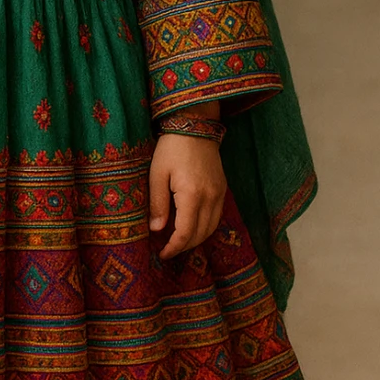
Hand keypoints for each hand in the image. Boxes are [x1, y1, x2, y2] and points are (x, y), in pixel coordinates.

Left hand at [148, 134, 226, 258]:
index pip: (185, 233)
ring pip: (211, 228)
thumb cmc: (171, 148)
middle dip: (184, 247)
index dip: (174, 248)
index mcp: (192, 195)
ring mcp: (219, 193)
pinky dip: (205, 227)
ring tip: (178, 242)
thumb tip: (156, 230)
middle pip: (200, 234)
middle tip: (168, 250)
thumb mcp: (157, 174)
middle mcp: (210, 197)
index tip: (162, 254)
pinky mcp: (222, 188)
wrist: (195, 125)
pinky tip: (192, 226)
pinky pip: (216, 216)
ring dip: (196, 239)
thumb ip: (158, 204)